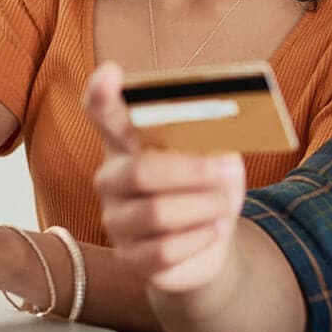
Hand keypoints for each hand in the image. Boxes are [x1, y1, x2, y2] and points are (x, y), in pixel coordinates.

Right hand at [82, 61, 245, 292]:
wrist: (211, 241)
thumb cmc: (208, 187)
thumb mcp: (216, 156)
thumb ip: (209, 140)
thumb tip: (218, 132)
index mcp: (128, 142)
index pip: (104, 113)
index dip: (103, 94)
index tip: (110, 73)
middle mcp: (111, 178)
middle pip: (140, 171)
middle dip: (192, 173)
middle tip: (228, 173)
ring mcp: (115, 220)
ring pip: (157, 214)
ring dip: (203, 208)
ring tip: (224, 205)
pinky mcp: (130, 258)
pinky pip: (165, 250)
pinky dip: (200, 238)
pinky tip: (213, 229)